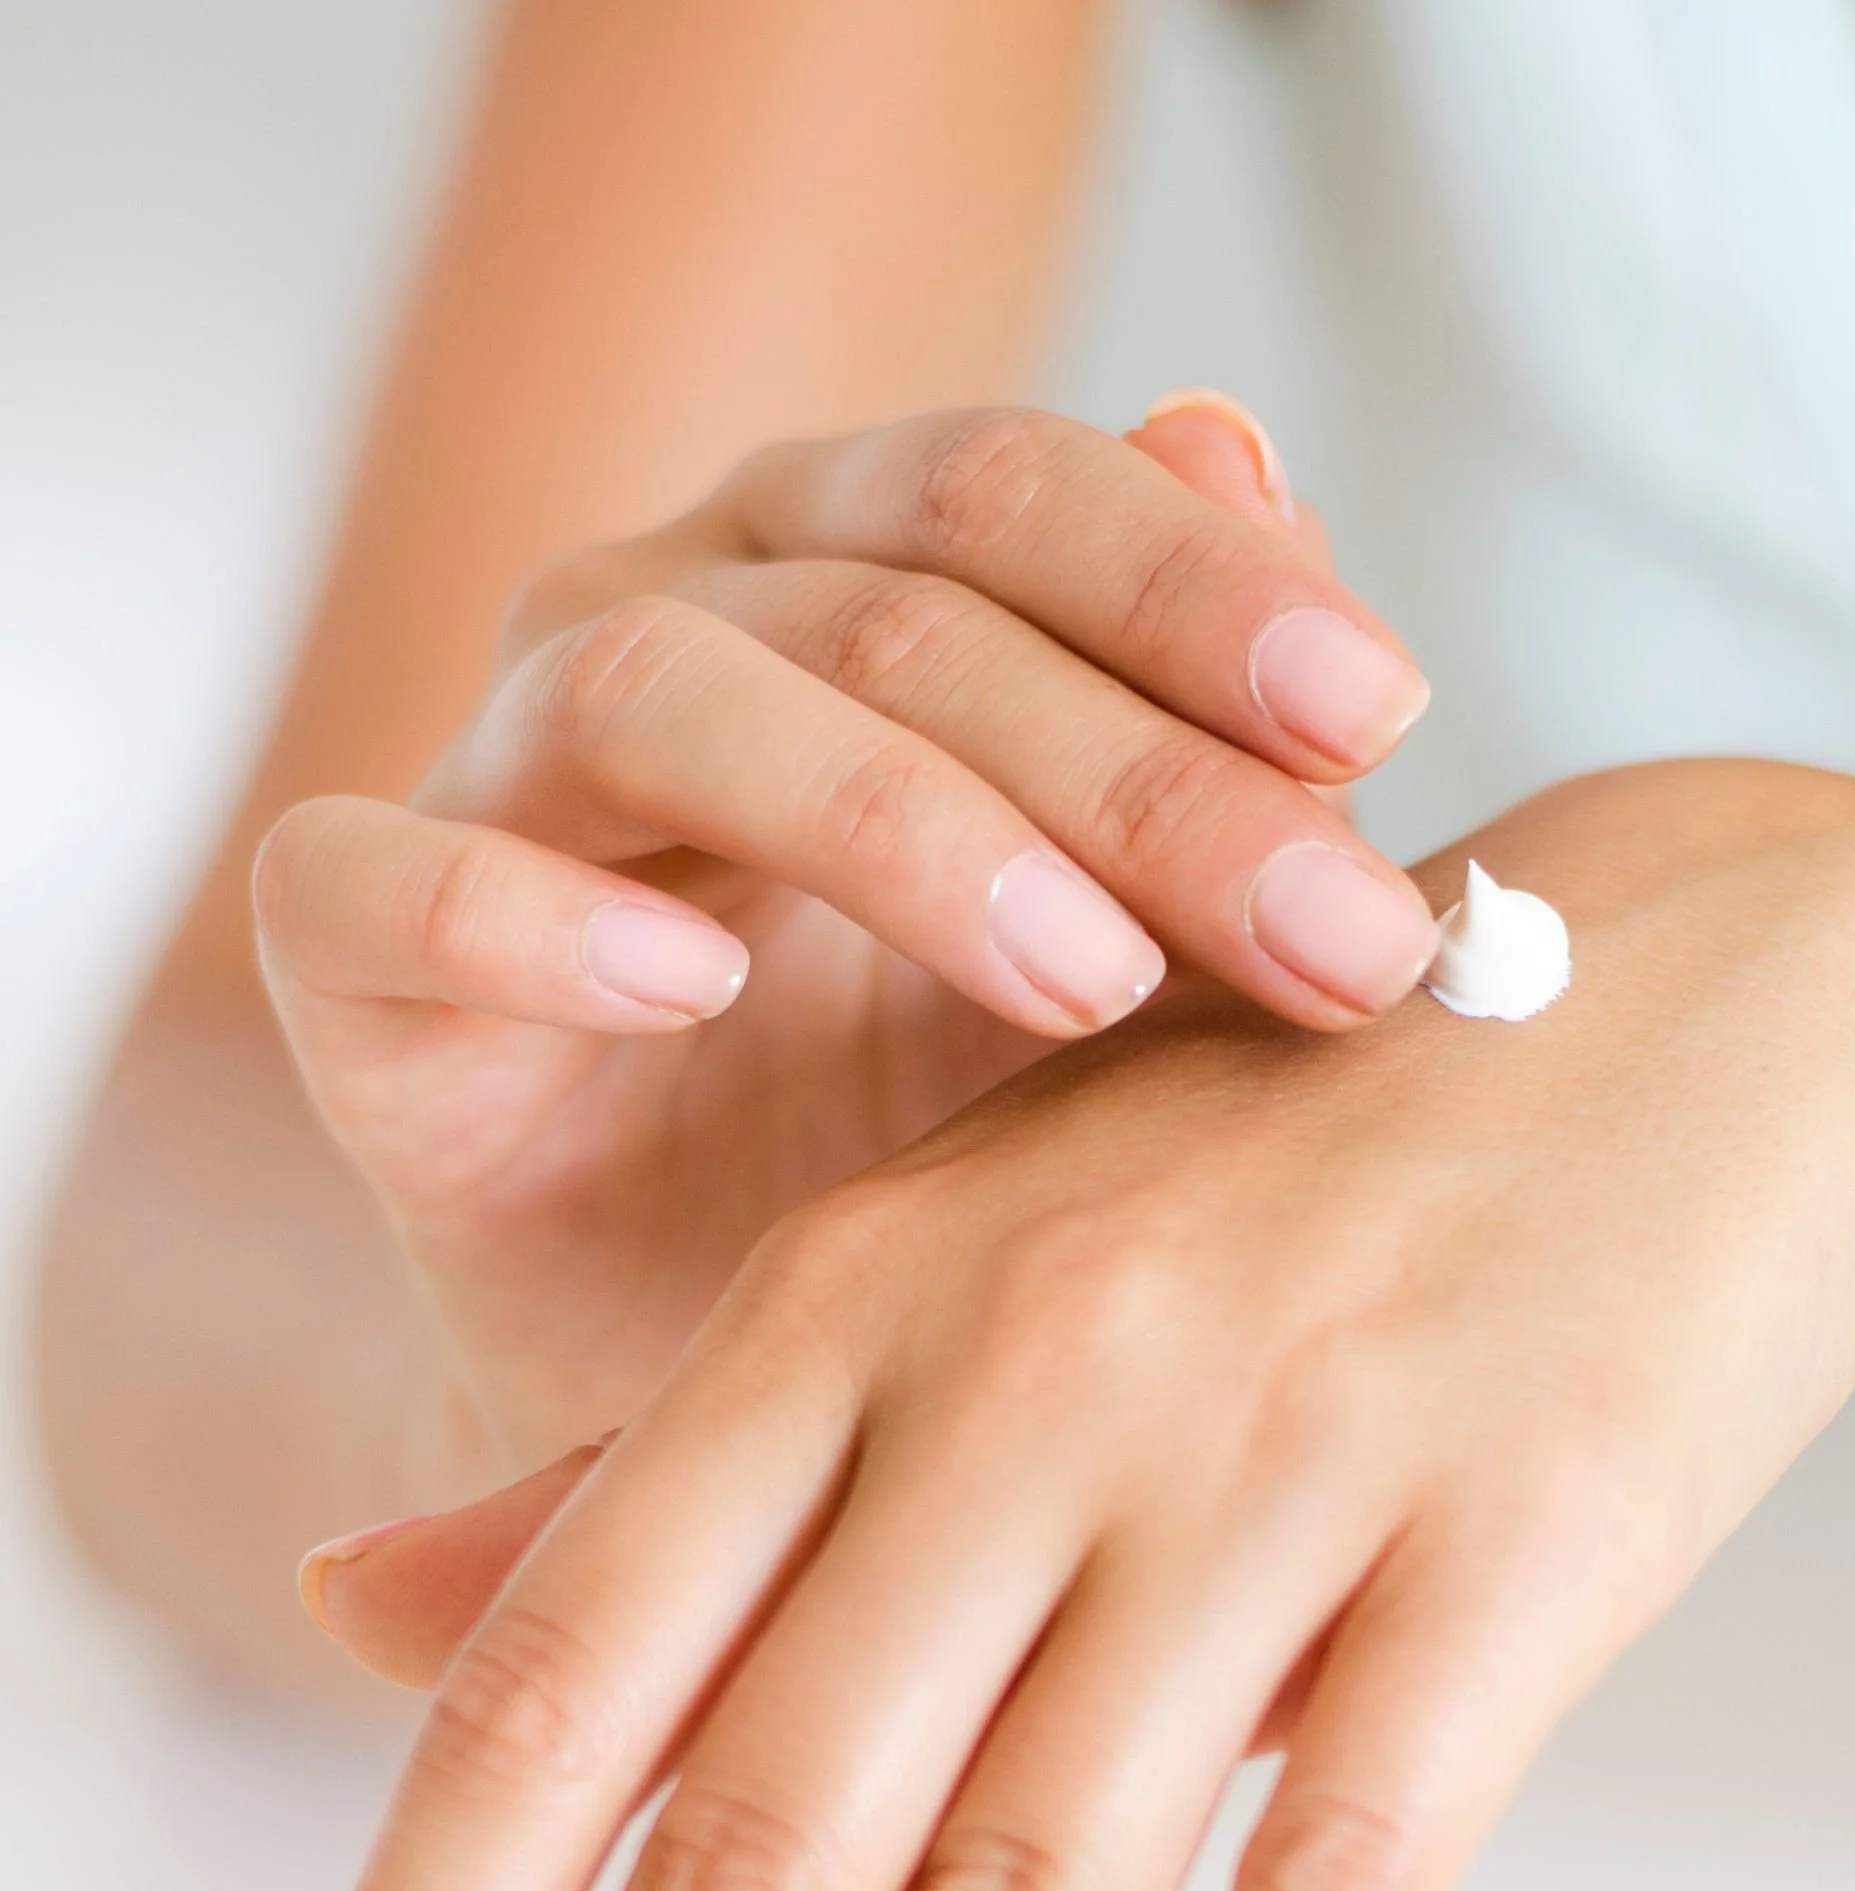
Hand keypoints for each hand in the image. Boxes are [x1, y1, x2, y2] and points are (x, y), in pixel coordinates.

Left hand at [239, 760, 1854, 1890]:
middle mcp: (1033, 1377)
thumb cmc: (1282, 1161)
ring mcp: (1281, 1457)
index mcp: (850, 1307)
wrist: (1705, 990)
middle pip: (764, 1847)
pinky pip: (1354, 1868)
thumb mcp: (946, 1254)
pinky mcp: (1521, 1540)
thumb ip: (668, 1471)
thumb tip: (355, 1619)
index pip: (563, 1696)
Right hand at [248, 398, 1436, 1466]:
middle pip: (887, 604)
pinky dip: (532, 919)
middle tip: (1325, 939)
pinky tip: (697, 993)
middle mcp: (660, 623)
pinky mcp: (350, 961)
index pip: (1008, 490)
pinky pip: (379, 886)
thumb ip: (1189, 736)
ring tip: (1082, 986)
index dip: (1194, 588)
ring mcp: (492, 779)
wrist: (712, 1364)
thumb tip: (1243, 437)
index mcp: (843, 576)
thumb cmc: (922, 1131)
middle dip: (1131, 770)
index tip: (1379, 721)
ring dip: (894, 824)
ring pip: (656, 689)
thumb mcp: (1120, 953)